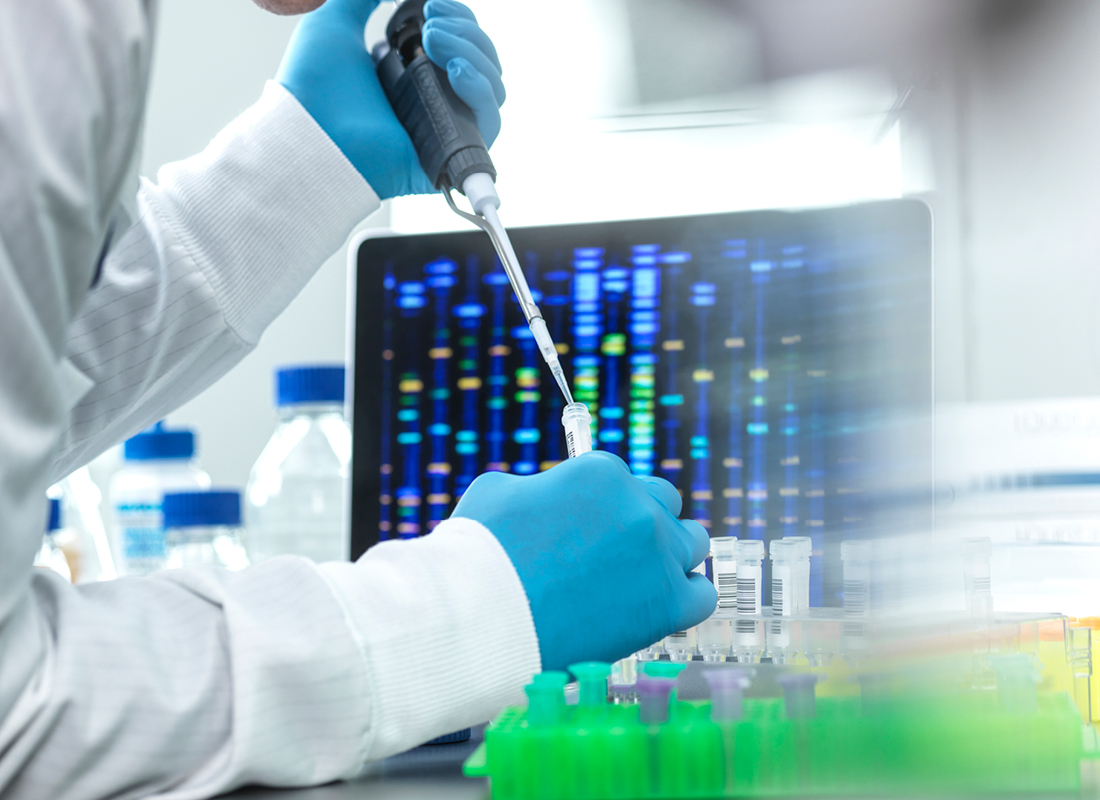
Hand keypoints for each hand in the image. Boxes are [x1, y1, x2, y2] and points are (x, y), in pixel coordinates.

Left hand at [277, 0, 504, 198]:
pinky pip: (489, 121)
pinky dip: (481, 89)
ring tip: (435, 39)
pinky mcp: (450, 153)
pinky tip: (457, 70)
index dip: (459, 18)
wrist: (307, 130)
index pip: (461, 44)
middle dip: (466, 30)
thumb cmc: (314, 86)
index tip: (434, 3)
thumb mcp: (335, 21)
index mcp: (413, 72)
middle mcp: (434, 100)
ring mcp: (445, 126)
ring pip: (492, 86)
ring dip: (474, 52)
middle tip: (432, 21)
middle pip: (483, 61)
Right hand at [451, 451, 716, 670]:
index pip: (621, 479)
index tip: (587, 528)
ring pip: (691, 543)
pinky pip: (701, 595)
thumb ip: (540, 487)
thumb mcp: (501, 491)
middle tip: (612, 551)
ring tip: (635, 580)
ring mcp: (658, 554)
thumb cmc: (479, 554)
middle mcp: (639, 506)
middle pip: (663, 503)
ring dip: (668, 555)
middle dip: (640, 522)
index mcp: (602, 472)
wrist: (482, 618)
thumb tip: (549, 497)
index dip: (601, 505)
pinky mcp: (667, 604)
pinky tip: (657, 605)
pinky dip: (683, 597)